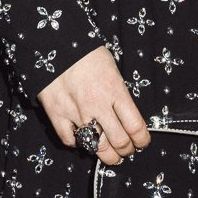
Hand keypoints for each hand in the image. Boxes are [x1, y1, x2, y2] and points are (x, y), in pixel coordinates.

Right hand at [38, 44, 149, 165]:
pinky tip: (83, 139)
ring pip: (97, 148)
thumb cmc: (86, 52)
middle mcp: (98, 106)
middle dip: (127, 150)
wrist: (54, 42)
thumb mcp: (112, 68)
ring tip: (110, 155)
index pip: (136, 127)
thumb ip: (119, 92)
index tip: (142, 142)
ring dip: (107, 155)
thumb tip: (126, 114)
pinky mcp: (57, 115)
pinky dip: (78, 143)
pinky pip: (70, 141)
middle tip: (127, 150)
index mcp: (115, 91)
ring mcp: (77, 113)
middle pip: (119, 142)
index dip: (142, 140)